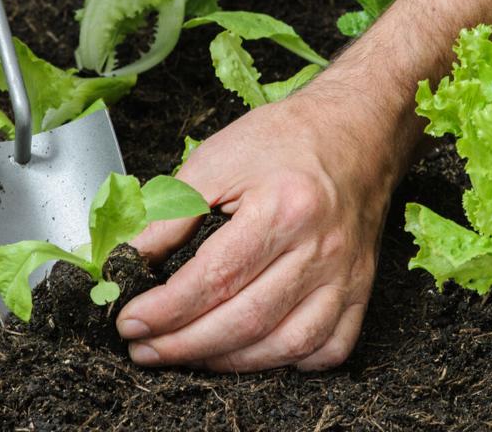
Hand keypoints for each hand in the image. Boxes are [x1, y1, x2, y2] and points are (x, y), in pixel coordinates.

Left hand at [116, 91, 399, 371]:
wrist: (356, 129)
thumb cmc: (286, 139)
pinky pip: (330, 348)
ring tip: (187, 354)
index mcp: (284, 209)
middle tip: (144, 348)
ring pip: (288, 345)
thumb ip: (171, 212)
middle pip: (247, 320)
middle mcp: (320, 248)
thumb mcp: (217, 159)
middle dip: (185, 345)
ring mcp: (347, 275)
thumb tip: (130, 258)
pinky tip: (253, 353)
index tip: (130, 321)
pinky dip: (290, 362)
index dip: (165, 310)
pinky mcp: (362, 289)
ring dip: (228, 362)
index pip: (215, 278)